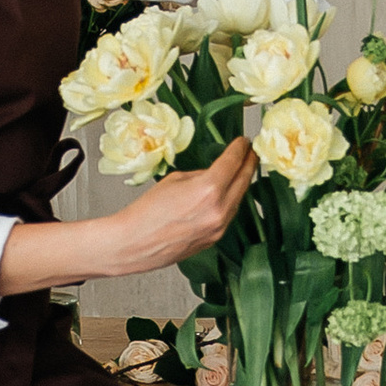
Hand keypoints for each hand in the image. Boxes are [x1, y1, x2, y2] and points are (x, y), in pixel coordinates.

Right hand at [100, 133, 254, 274]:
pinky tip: (228, 194)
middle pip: (244, 181)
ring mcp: (219, 228)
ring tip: (242, 171)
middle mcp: (219, 210)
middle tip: (251, 152)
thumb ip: (200, 175)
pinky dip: (231, 201)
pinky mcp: (215, 240)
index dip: (240, 149)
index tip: (244, 141)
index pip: (233, 162)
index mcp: (208, 189)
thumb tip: (214, 174)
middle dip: (249, 164)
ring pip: (239, 200)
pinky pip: (229, 215)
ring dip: (242, 184)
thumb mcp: (174, 180)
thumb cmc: (146, 211)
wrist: (134, 244)